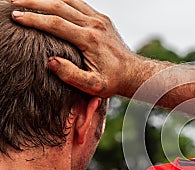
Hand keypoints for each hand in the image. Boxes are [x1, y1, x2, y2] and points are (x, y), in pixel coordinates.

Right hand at [11, 0, 136, 97]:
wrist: (133, 72)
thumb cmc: (112, 81)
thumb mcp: (93, 86)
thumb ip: (72, 76)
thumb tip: (51, 61)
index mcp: (90, 39)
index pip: (56, 24)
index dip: (34, 19)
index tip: (16, 17)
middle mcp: (94, 25)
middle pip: (59, 6)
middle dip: (33, 3)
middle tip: (12, 2)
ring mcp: (99, 19)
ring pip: (68, 1)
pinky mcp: (101, 18)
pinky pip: (78, 3)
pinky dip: (62, 0)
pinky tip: (49, 1)